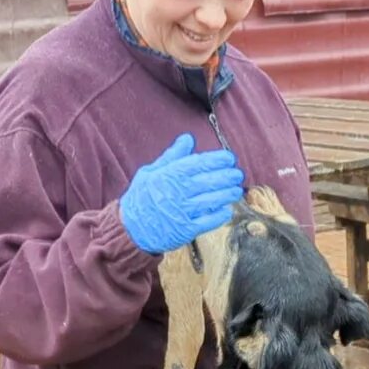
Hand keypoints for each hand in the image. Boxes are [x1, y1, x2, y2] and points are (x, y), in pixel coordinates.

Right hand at [118, 133, 244, 254]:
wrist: (130, 228)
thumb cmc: (141, 197)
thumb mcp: (150, 171)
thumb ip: (172, 156)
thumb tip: (188, 139)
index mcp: (171, 175)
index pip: (200, 163)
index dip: (218, 160)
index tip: (230, 159)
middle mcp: (179, 191)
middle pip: (211, 181)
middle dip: (228, 176)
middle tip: (238, 175)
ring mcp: (183, 211)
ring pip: (213, 200)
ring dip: (228, 194)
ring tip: (236, 190)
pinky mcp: (186, 229)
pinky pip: (208, 221)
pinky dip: (219, 215)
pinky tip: (226, 210)